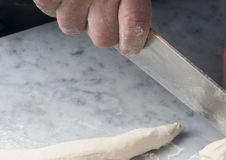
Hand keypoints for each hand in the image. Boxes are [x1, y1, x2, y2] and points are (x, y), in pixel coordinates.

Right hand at [33, 0, 150, 54]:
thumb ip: (131, 7)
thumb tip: (130, 37)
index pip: (135, 24)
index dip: (133, 42)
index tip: (131, 47)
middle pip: (103, 38)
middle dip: (103, 29)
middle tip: (101, 11)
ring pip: (72, 27)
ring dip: (76, 16)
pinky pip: (48, 8)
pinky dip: (53, 1)